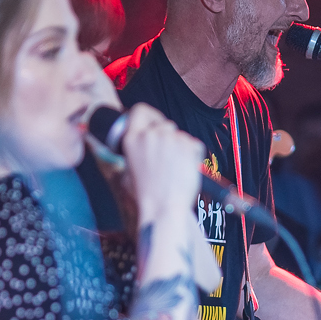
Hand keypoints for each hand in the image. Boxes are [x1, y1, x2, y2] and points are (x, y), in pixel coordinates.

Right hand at [117, 103, 206, 221]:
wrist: (164, 209)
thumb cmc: (146, 197)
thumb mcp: (127, 173)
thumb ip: (133, 154)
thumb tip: (140, 147)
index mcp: (131, 140)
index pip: (139, 110)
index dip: (149, 115)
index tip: (155, 121)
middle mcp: (150, 135)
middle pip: (164, 124)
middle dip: (168, 137)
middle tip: (169, 157)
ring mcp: (170, 139)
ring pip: (180, 135)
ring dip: (181, 148)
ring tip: (175, 170)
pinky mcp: (188, 145)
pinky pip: (194, 144)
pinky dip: (192, 155)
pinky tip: (184, 170)